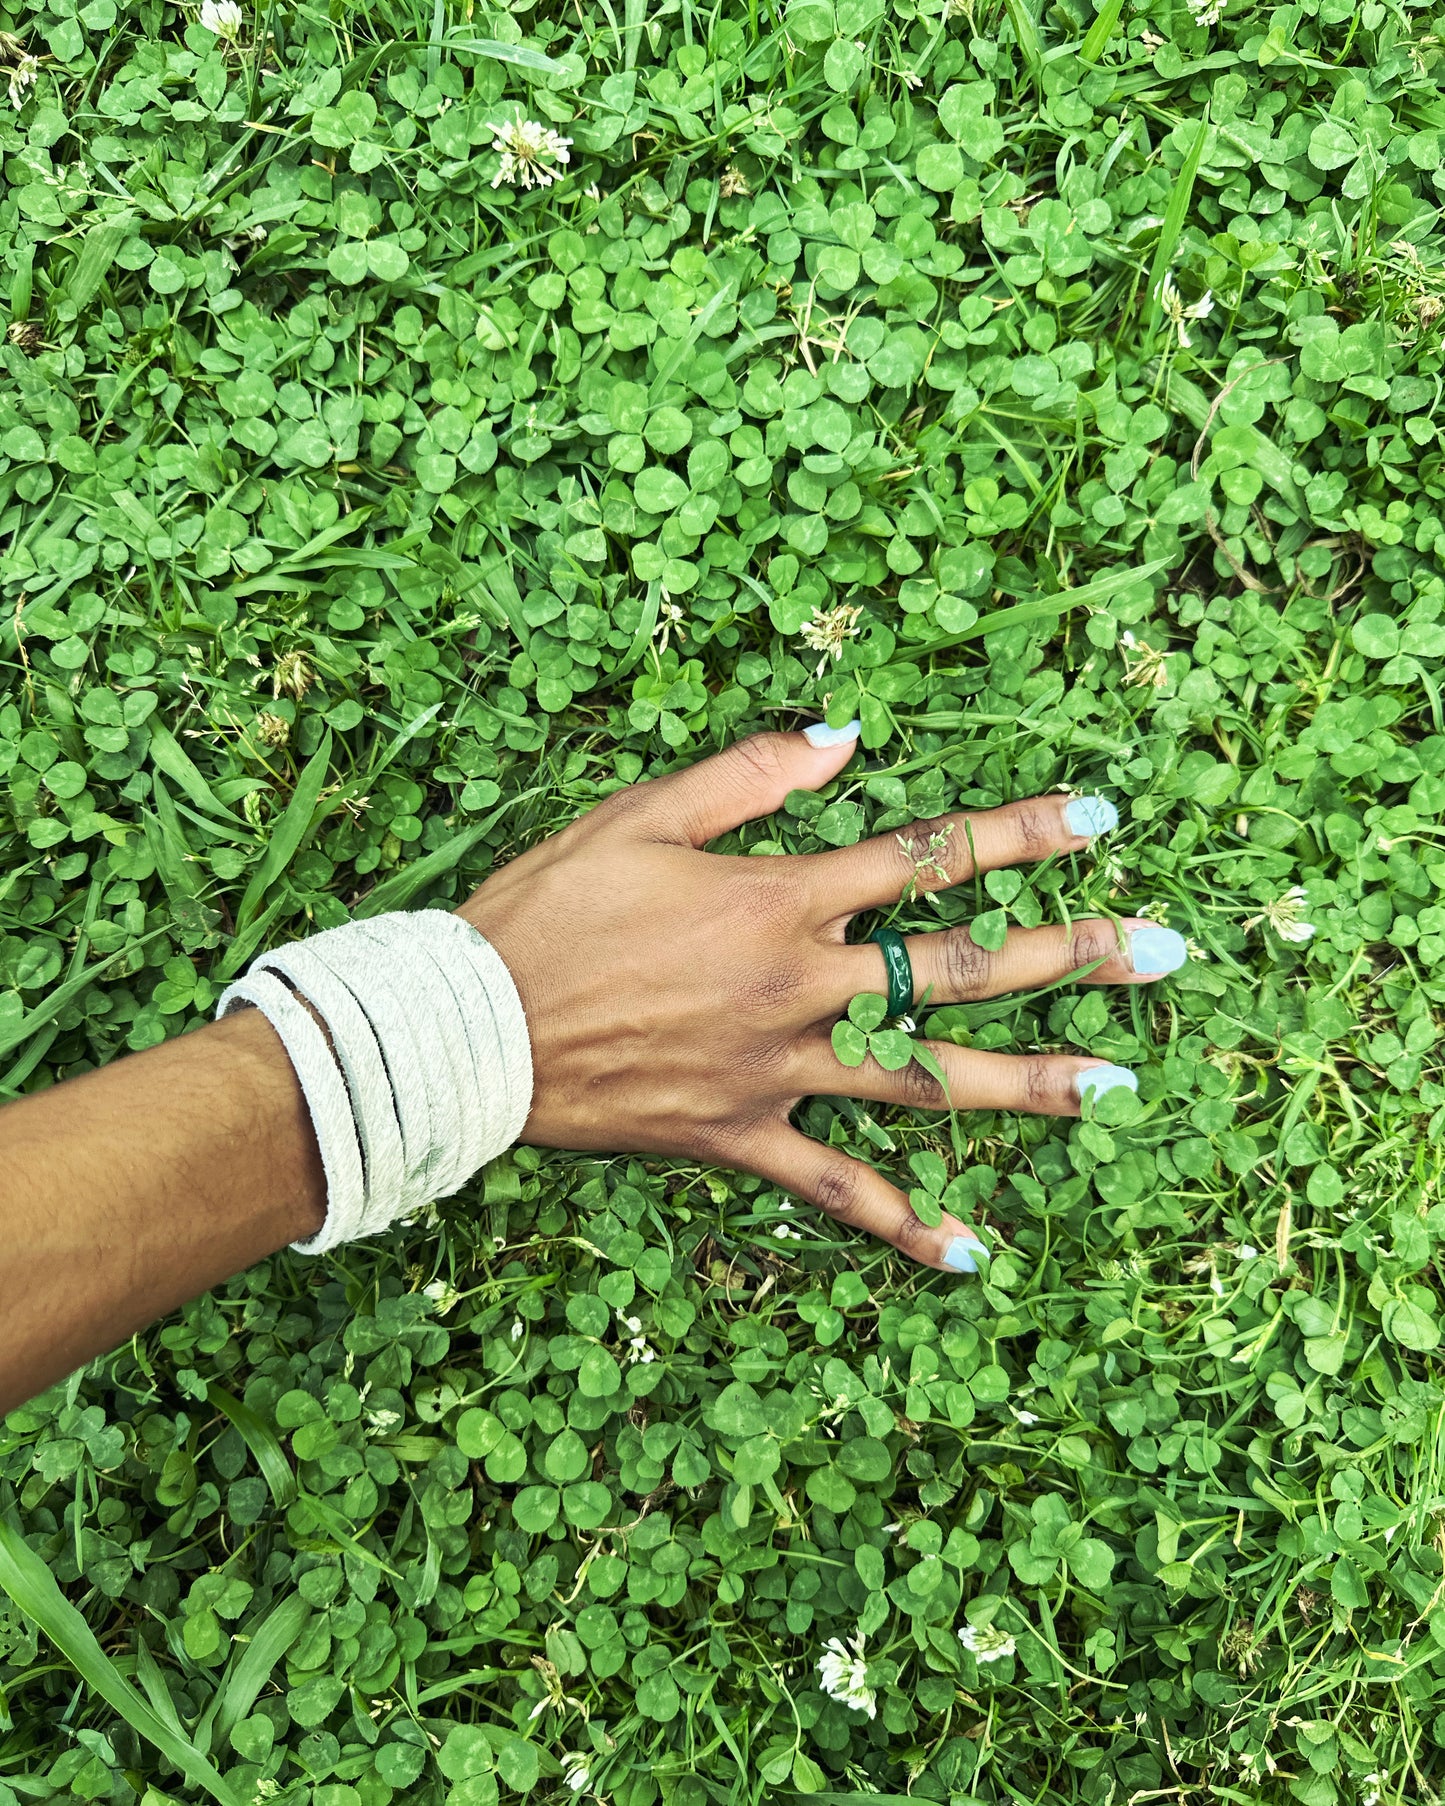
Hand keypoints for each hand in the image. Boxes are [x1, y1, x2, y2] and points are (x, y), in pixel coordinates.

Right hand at [456, 724, 1183, 1273]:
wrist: (470, 1030)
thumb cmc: (547, 911)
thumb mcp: (639, 817)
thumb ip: (750, 777)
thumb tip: (847, 736)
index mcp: (779, 901)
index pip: (923, 857)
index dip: (1015, 833)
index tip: (1095, 821)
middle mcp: (799, 989)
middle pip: (959, 970)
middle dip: (1071, 955)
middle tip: (1163, 951)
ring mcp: (777, 1072)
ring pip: (925, 1081)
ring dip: (1029, 1084)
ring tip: (1118, 1088)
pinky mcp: (741, 1139)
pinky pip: (835, 1188)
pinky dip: (901, 1221)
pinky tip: (970, 1253)